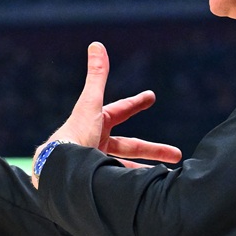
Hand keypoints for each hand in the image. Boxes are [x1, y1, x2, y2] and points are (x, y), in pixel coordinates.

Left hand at [35, 42, 180, 184]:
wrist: (58, 172)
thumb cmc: (75, 135)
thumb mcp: (91, 105)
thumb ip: (96, 76)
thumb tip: (96, 44)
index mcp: (95, 124)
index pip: (120, 111)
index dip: (136, 103)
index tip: (151, 97)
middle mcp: (95, 143)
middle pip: (130, 146)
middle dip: (154, 150)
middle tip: (177, 153)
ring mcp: (95, 163)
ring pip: (125, 167)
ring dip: (145, 171)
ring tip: (166, 177)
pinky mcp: (95, 183)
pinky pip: (119, 183)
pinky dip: (133, 184)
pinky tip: (147, 191)